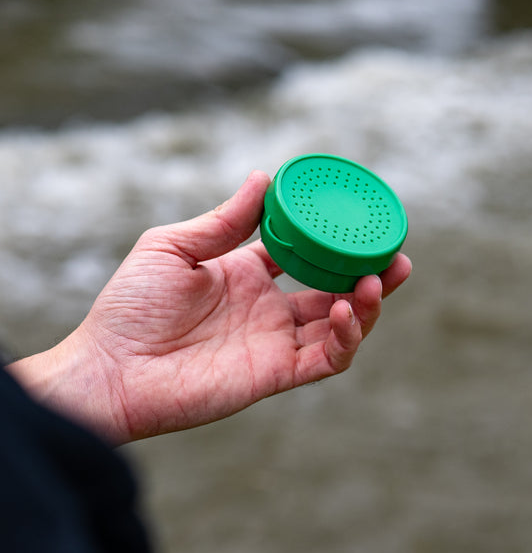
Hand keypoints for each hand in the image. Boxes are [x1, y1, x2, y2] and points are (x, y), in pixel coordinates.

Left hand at [8, 171, 411, 443]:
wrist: (112, 369)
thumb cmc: (130, 308)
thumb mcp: (174, 247)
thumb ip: (225, 221)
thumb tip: (265, 178)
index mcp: (248, 277)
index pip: (306, 258)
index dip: (335, 243)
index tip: (359, 221)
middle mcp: (270, 311)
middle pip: (337, 293)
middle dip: (372, 276)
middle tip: (397, 256)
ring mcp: (276, 344)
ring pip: (342, 327)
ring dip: (367, 306)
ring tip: (377, 281)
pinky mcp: (277, 374)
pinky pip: (327, 358)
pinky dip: (346, 338)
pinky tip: (348, 311)